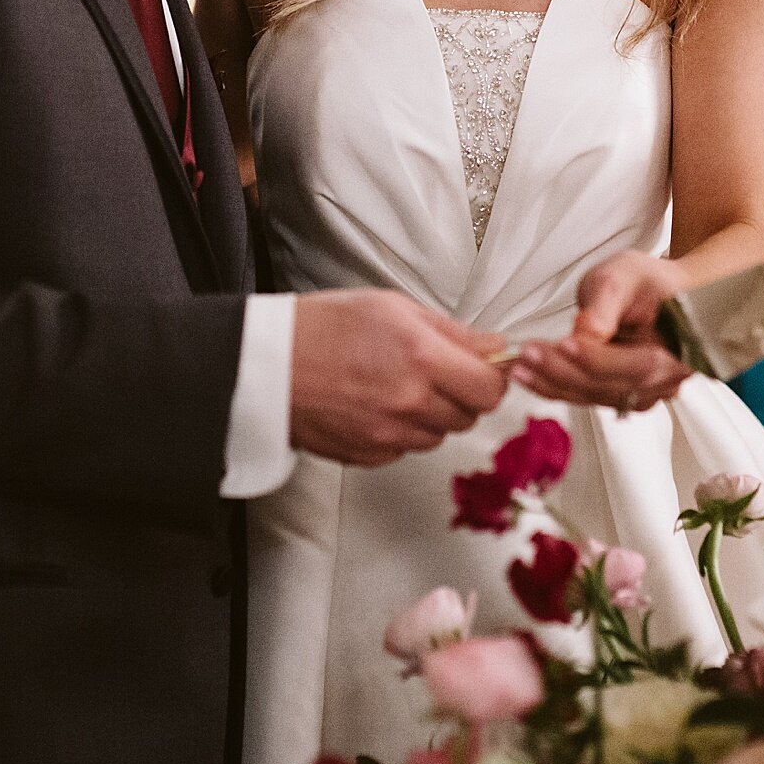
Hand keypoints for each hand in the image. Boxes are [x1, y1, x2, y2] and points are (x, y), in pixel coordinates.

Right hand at [290, 290, 510, 466]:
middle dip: (463, 394)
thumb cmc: (322, 328)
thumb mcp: (391, 306)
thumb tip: (495, 348)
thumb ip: (451, 331)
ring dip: (432, 414)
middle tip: (438, 371)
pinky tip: (377, 405)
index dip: (493, 377)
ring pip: (440, 434)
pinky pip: (407, 448)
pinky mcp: (371, 456)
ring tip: (398, 385)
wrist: (267, 366)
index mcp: (421, 356)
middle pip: (471, 415)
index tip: (486, 367)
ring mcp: (390, 434)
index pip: (491, 387)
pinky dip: (402, 431)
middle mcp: (410, 400)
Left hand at [516, 252, 691, 413]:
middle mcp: (665, 379)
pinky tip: (530, 373)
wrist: (658, 293)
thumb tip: (585, 333)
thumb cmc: (649, 282)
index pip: (637, 364)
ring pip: (593, 395)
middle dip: (564, 372)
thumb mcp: (625, 276)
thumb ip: (605, 304)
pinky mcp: (620, 394)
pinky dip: (555, 385)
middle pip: (611, 385)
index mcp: (680, 349)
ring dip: (552, 382)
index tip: (565, 344)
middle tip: (528, 354)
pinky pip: (586, 395)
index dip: (598, 359)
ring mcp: (643, 392)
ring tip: (519, 365)